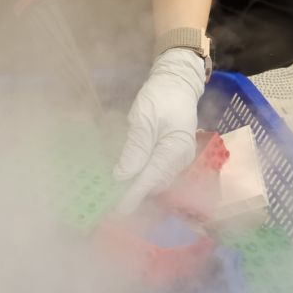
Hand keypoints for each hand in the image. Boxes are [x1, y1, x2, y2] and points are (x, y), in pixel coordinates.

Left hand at [113, 48, 205, 213]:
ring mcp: (181, 158)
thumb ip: (135, 149)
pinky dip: (145, 178)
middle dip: (135, 194)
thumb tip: (123, 176)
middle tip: (110, 201)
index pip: (150, 179)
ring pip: (158, 181)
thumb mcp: (143, 119)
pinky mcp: (176, 155)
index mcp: (174, 149)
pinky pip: (160, 172)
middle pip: (155, 184)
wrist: (178, 82)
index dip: (133, 195)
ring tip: (117, 193)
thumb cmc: (160, 96)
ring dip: (139, 187)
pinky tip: (130, 178)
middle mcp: (181, 159)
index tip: (118, 209)